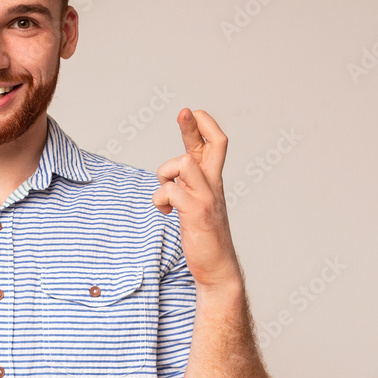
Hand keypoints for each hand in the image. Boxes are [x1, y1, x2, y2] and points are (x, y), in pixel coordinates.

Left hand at [151, 108, 240, 288]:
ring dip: (165, 175)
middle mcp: (213, 184)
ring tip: (166, 194)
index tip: (191, 112)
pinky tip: (166, 212)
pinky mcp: (196, 213)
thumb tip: (172, 173)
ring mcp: (207, 197)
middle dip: (194, 125)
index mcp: (212, 179)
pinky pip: (171, 192)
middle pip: (213, 144)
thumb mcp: (196, 202)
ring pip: (184, 163)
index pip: (215, 143)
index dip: (203, 125)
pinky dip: (161, 199)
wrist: (216, 266)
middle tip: (184, 110)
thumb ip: (188, 184)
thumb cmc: (203, 233)